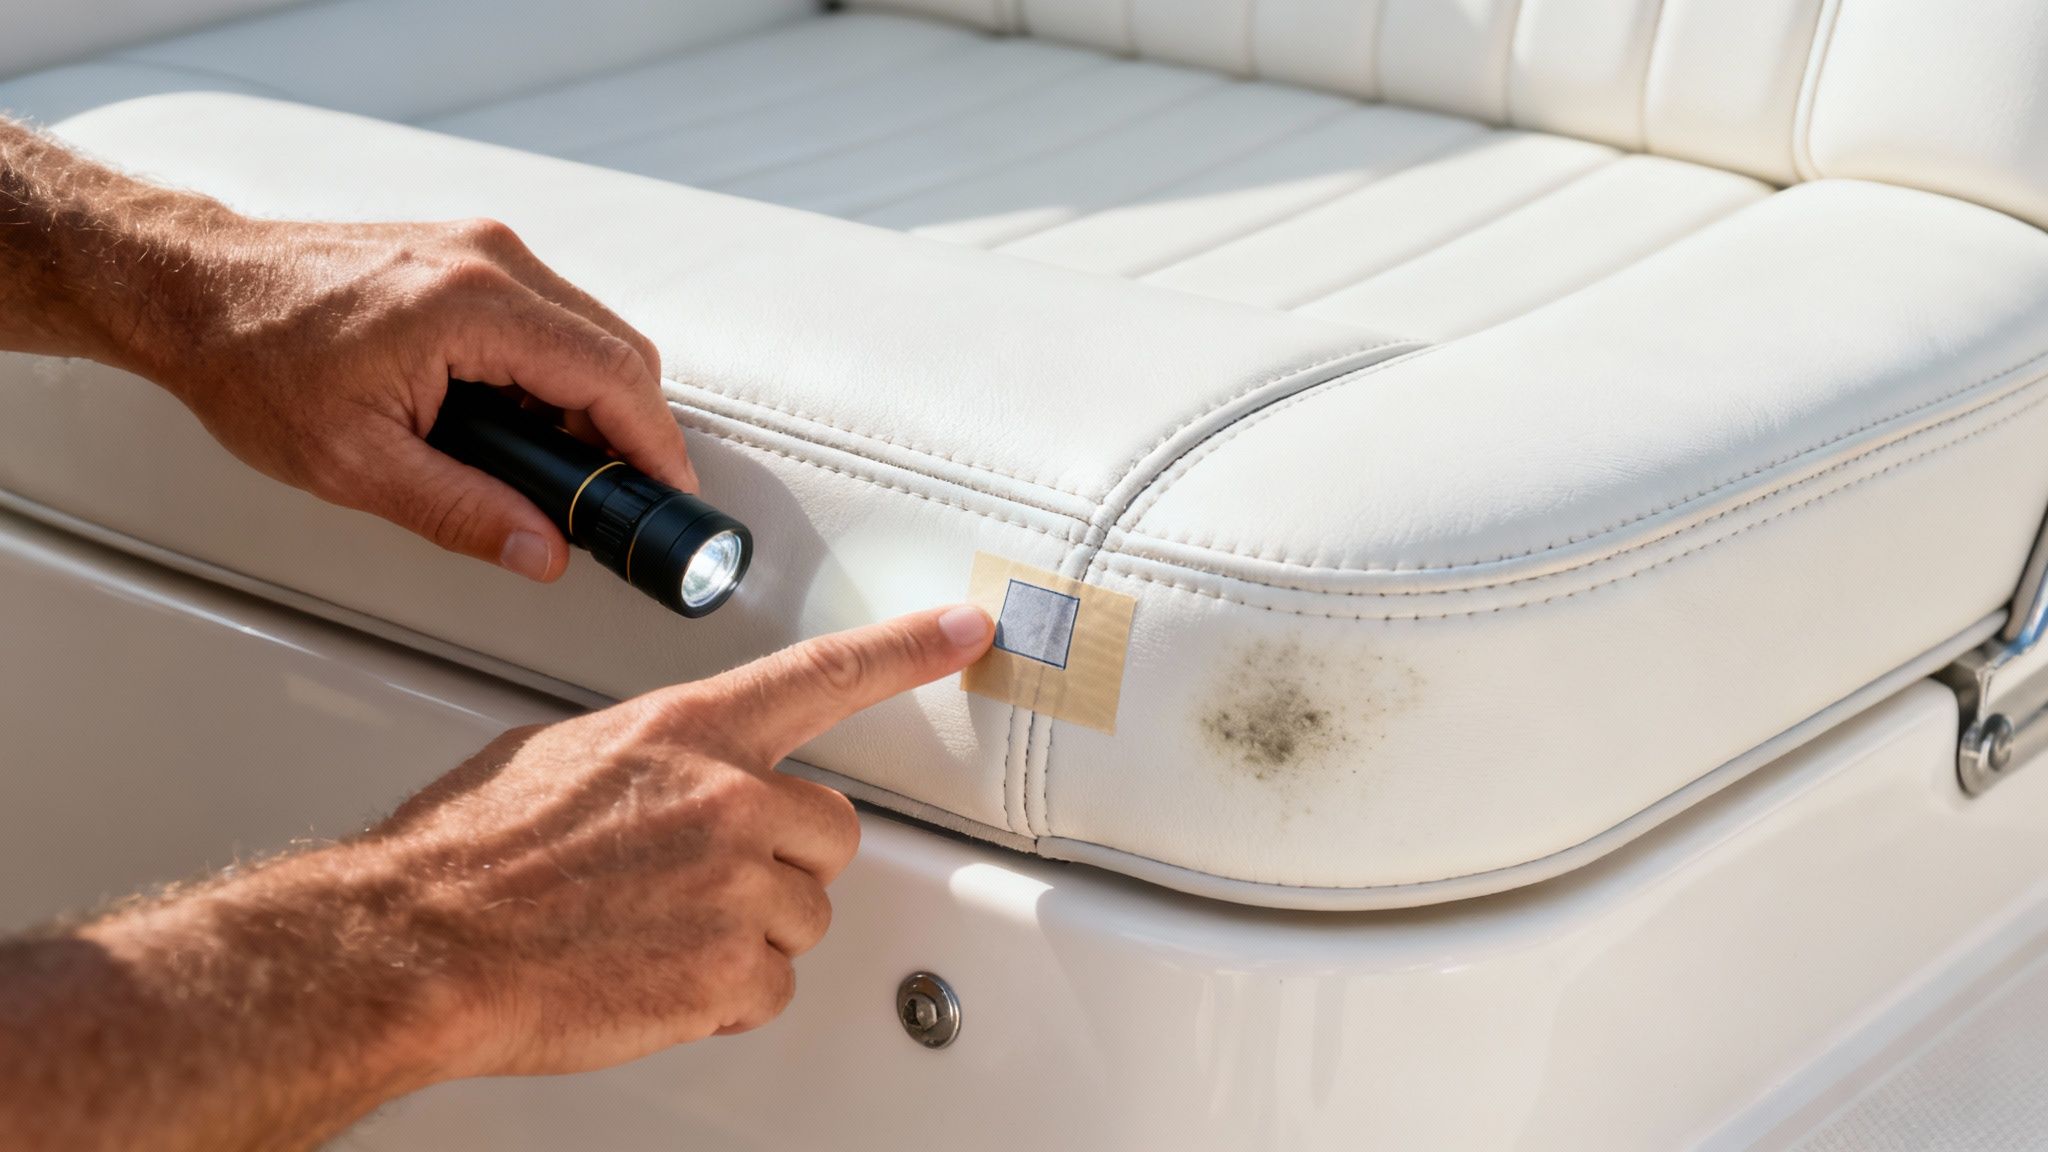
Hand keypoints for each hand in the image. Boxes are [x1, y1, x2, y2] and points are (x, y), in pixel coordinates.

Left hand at [130, 213, 693, 581]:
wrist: (193, 288)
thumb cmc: (252, 360)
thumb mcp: (353, 463)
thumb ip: (461, 512)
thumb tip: (542, 551)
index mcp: (471, 305)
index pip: (612, 375)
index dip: (655, 445)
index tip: (671, 495)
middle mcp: (490, 260)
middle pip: (620, 349)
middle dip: (629, 430)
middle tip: (611, 500)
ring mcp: (483, 248)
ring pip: (591, 331)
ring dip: (592, 403)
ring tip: (551, 468)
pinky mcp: (470, 254)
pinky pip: (552, 316)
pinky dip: (558, 373)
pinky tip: (519, 420)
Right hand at [375, 602, 993, 1077]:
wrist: (419, 942)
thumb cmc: (468, 852)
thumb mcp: (564, 755)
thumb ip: (653, 757)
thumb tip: (672, 776)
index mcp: (688, 731)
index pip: (823, 675)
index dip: (908, 650)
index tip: (966, 631)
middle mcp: (727, 798)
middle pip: (831, 830)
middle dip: (783, 860)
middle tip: (700, 881)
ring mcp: (737, 887)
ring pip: (802, 915)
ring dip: (747, 933)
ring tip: (652, 934)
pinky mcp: (730, 972)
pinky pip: (769, 989)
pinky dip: (722, 999)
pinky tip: (653, 979)